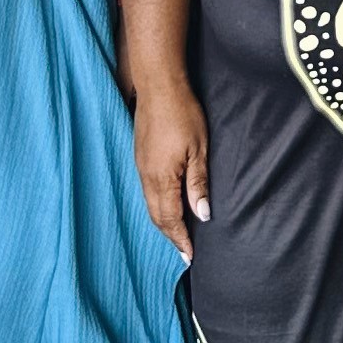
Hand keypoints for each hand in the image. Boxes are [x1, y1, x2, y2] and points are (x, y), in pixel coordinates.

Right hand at [134, 86, 210, 253]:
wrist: (158, 87)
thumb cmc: (183, 114)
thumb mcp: (199, 150)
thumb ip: (198, 184)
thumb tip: (203, 215)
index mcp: (162, 178)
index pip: (170, 219)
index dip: (180, 239)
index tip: (190, 256)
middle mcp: (147, 177)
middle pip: (157, 217)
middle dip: (171, 236)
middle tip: (184, 252)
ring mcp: (140, 167)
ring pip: (150, 205)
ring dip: (163, 222)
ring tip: (178, 234)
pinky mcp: (140, 158)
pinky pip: (147, 192)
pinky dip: (157, 206)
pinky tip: (167, 206)